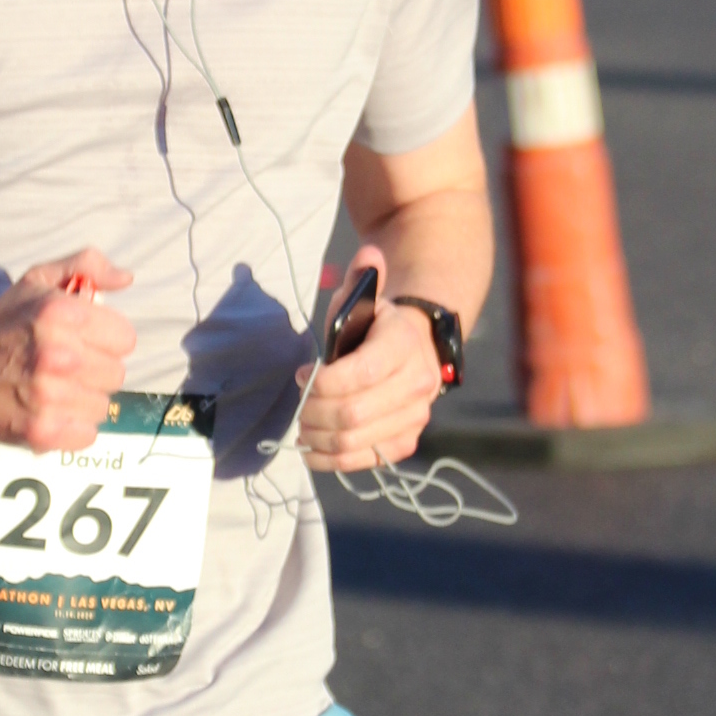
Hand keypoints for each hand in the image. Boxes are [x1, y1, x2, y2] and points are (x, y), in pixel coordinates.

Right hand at [0, 248, 135, 449]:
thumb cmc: (0, 324)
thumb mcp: (37, 281)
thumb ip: (86, 266)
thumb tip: (126, 278)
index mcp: (62, 314)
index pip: (126, 338)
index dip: (106, 339)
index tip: (85, 341)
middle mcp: (59, 355)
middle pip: (116, 374)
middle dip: (95, 369)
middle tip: (66, 366)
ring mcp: (50, 397)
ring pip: (102, 405)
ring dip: (83, 399)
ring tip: (55, 389)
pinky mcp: (41, 431)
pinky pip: (87, 434)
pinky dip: (72, 427)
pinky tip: (50, 411)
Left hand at [296, 246, 442, 472]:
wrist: (417, 347)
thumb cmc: (377, 325)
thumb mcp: (366, 298)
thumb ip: (361, 279)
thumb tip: (368, 255)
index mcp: (404, 345)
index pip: (359, 374)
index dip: (321, 381)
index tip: (302, 373)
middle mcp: (418, 384)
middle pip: (351, 413)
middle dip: (313, 411)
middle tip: (298, 405)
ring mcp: (415, 416)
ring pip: (354, 441)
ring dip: (317, 438)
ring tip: (302, 426)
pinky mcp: (406, 441)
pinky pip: (366, 460)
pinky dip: (332, 460)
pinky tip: (313, 449)